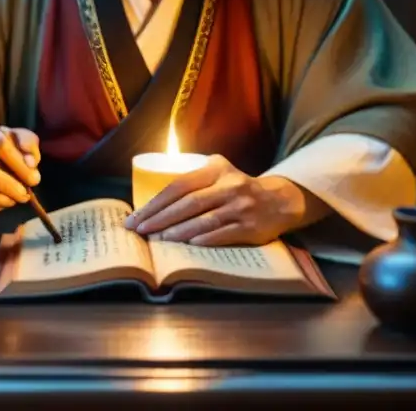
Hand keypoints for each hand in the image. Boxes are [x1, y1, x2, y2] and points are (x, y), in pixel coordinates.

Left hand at [123, 155, 306, 245]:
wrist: (279, 201)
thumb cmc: (237, 188)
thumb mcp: (219, 173)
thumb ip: (193, 180)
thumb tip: (153, 204)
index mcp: (216, 169)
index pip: (179, 185)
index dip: (156, 202)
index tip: (136, 216)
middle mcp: (230, 185)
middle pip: (189, 203)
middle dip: (160, 218)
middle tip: (140, 231)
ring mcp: (241, 206)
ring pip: (204, 220)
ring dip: (178, 231)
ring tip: (158, 241)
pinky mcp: (251, 226)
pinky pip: (223, 234)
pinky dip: (204, 239)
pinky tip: (188, 245)